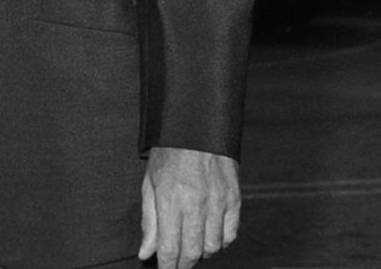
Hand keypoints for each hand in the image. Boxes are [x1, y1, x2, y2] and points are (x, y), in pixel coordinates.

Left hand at [138, 147, 238, 268]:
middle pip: (193, 252)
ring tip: (191, 245)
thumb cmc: (170, 152)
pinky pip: (230, 234)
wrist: (196, 125)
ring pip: (212, 247)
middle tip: (177, 264)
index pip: (169, 248)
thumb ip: (149, 221)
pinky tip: (209, 234)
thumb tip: (146, 253)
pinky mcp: (234, 199)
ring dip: (201, 253)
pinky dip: (220, 241)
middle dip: (183, 264)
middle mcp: (196, 203)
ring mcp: (218, 201)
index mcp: (171, 198)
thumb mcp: (150, 182)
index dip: (167, 267)